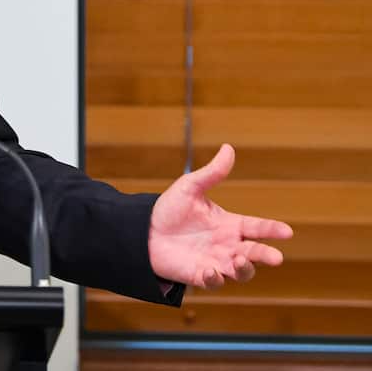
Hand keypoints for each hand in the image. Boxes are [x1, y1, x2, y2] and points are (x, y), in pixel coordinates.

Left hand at [149, 143, 292, 289]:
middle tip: (276, 257)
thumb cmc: (169, 210)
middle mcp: (227, 245)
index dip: (272, 229)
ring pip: (241, 272)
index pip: (256, 227)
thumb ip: (212, 173)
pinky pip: (214, 282)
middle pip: (254, 253)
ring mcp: (216, 262)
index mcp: (229, 225)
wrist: (143, 232)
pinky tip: (209, 270)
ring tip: (239, 260)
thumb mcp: (190, 188)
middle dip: (266, 255)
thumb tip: (228, 148)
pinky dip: (216, 278)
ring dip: (244, 269)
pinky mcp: (200, 275)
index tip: (287, 231)